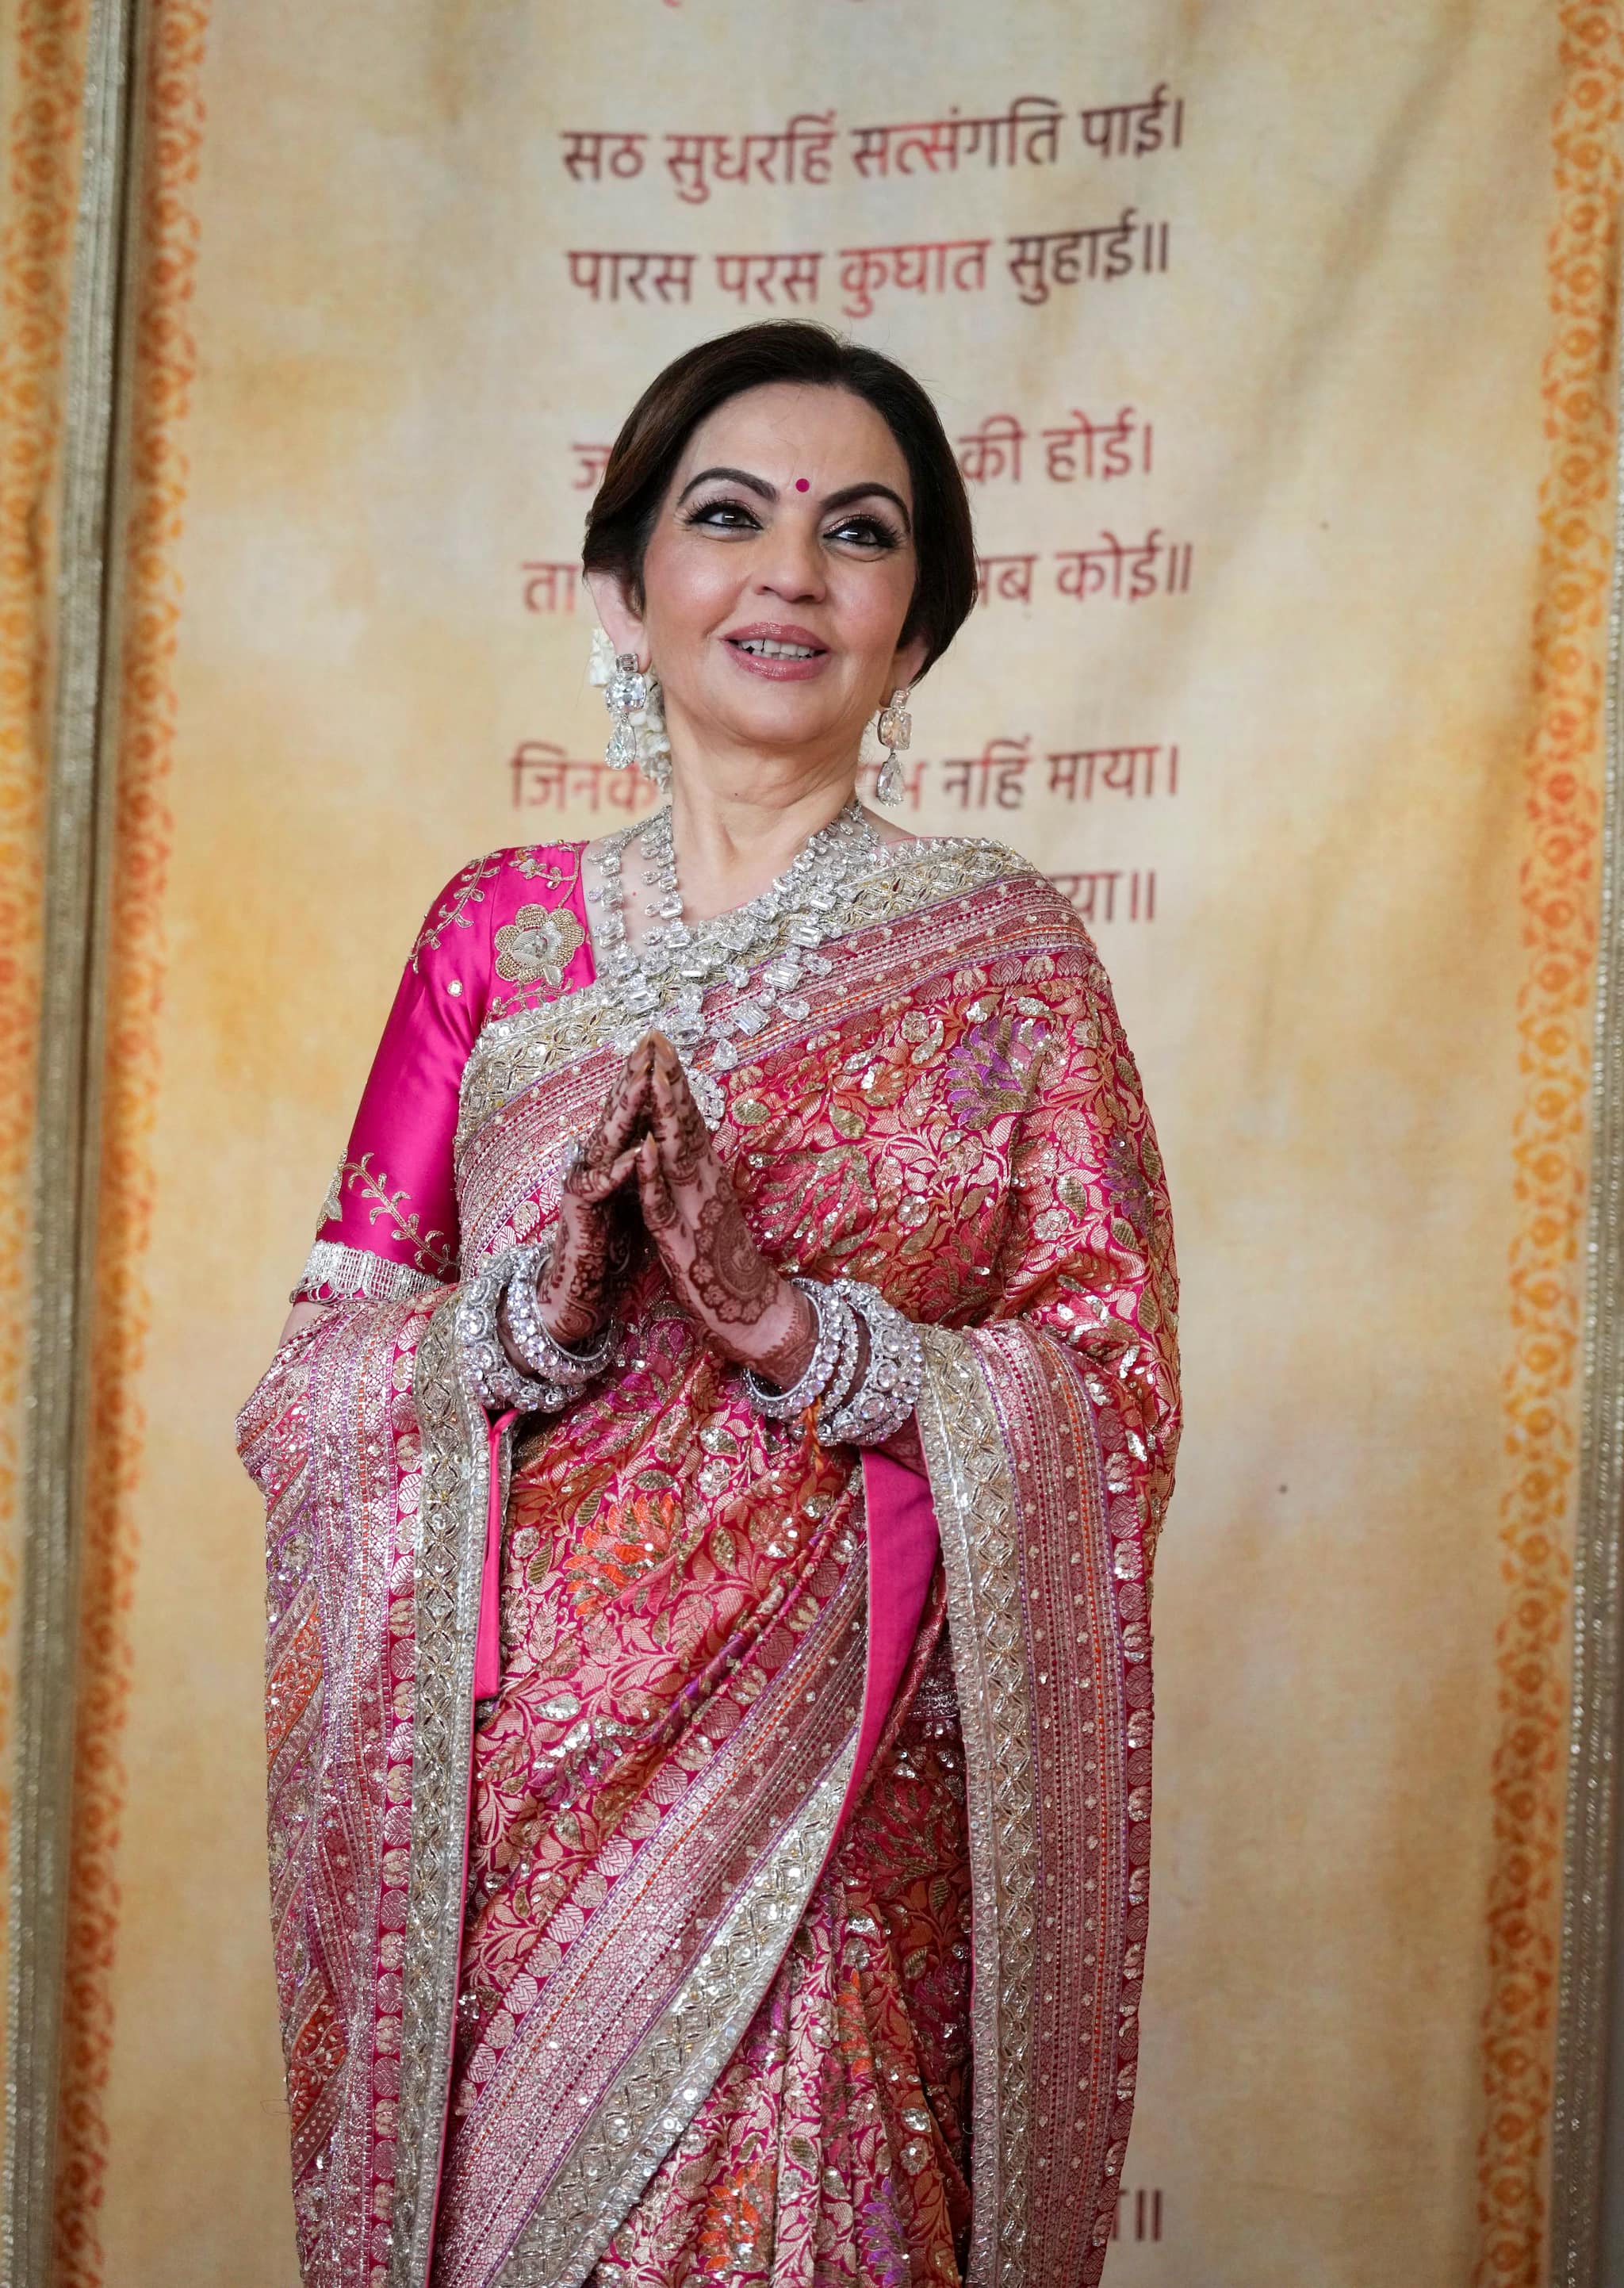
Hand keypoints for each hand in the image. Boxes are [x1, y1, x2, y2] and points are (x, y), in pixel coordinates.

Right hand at [521, 1042, 650, 1350]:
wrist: (576, 1291)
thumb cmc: (609, 1244)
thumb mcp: (634, 1195)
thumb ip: (643, 1164)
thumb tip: (659, 1134)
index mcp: (614, 1159)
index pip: (632, 1111)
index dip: (646, 1078)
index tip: (664, 1044)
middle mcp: (597, 1165)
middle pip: (616, 1114)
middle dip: (632, 1077)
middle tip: (649, 1041)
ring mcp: (587, 1187)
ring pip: (607, 1141)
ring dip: (624, 1111)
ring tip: (641, 1080)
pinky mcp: (583, 1216)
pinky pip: (602, 1188)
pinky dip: (620, 1170)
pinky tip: (635, 1153)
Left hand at [634, 1034, 815, 1384]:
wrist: (755, 1317)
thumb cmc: (728, 1264)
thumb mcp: (710, 1209)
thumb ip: (696, 1176)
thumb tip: (680, 1142)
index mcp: (707, 1178)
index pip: (689, 1121)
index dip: (674, 1082)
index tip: (659, 1043)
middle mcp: (705, 1187)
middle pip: (686, 1127)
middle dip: (670, 1083)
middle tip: (656, 1040)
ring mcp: (696, 1214)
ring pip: (677, 1158)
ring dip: (665, 1117)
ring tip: (652, 1078)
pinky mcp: (684, 1246)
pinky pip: (665, 1209)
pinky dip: (654, 1178)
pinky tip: (644, 1152)